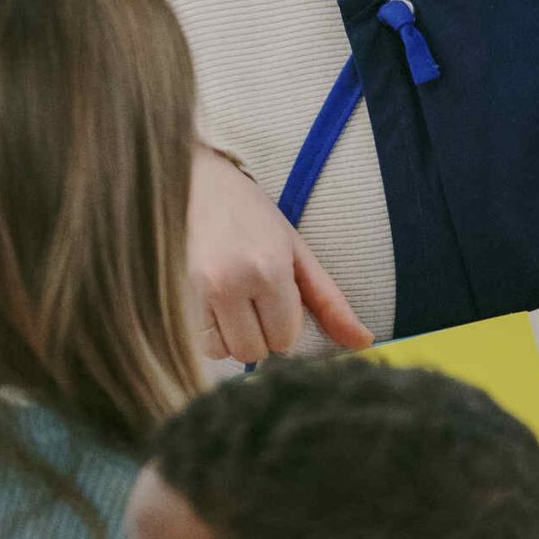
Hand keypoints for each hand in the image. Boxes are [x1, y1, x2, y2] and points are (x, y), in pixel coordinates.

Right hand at [189, 147, 372, 361]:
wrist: (197, 185)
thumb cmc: (253, 216)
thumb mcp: (298, 252)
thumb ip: (330, 301)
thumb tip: (364, 342)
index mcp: (268, 269)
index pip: (285, 337)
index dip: (287, 324)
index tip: (280, 298)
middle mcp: (230, 284)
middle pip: (256, 350)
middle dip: (264, 334)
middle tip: (258, 303)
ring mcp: (197, 291)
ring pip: (227, 353)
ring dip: (237, 339)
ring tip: (237, 305)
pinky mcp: (175, 296)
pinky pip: (202, 345)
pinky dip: (214, 338)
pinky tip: (217, 310)